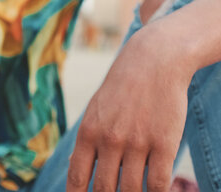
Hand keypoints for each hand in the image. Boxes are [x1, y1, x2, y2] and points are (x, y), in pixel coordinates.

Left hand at [67, 25, 190, 191]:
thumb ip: (89, 142)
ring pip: (132, 190)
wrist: (153, 62)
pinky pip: (158, 182)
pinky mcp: (164, 143)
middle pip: (105, 189)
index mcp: (88, 132)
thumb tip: (78, 174)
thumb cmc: (122, 90)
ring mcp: (138, 143)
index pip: (78, 177)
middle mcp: (110, 140)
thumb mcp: (96, 111)